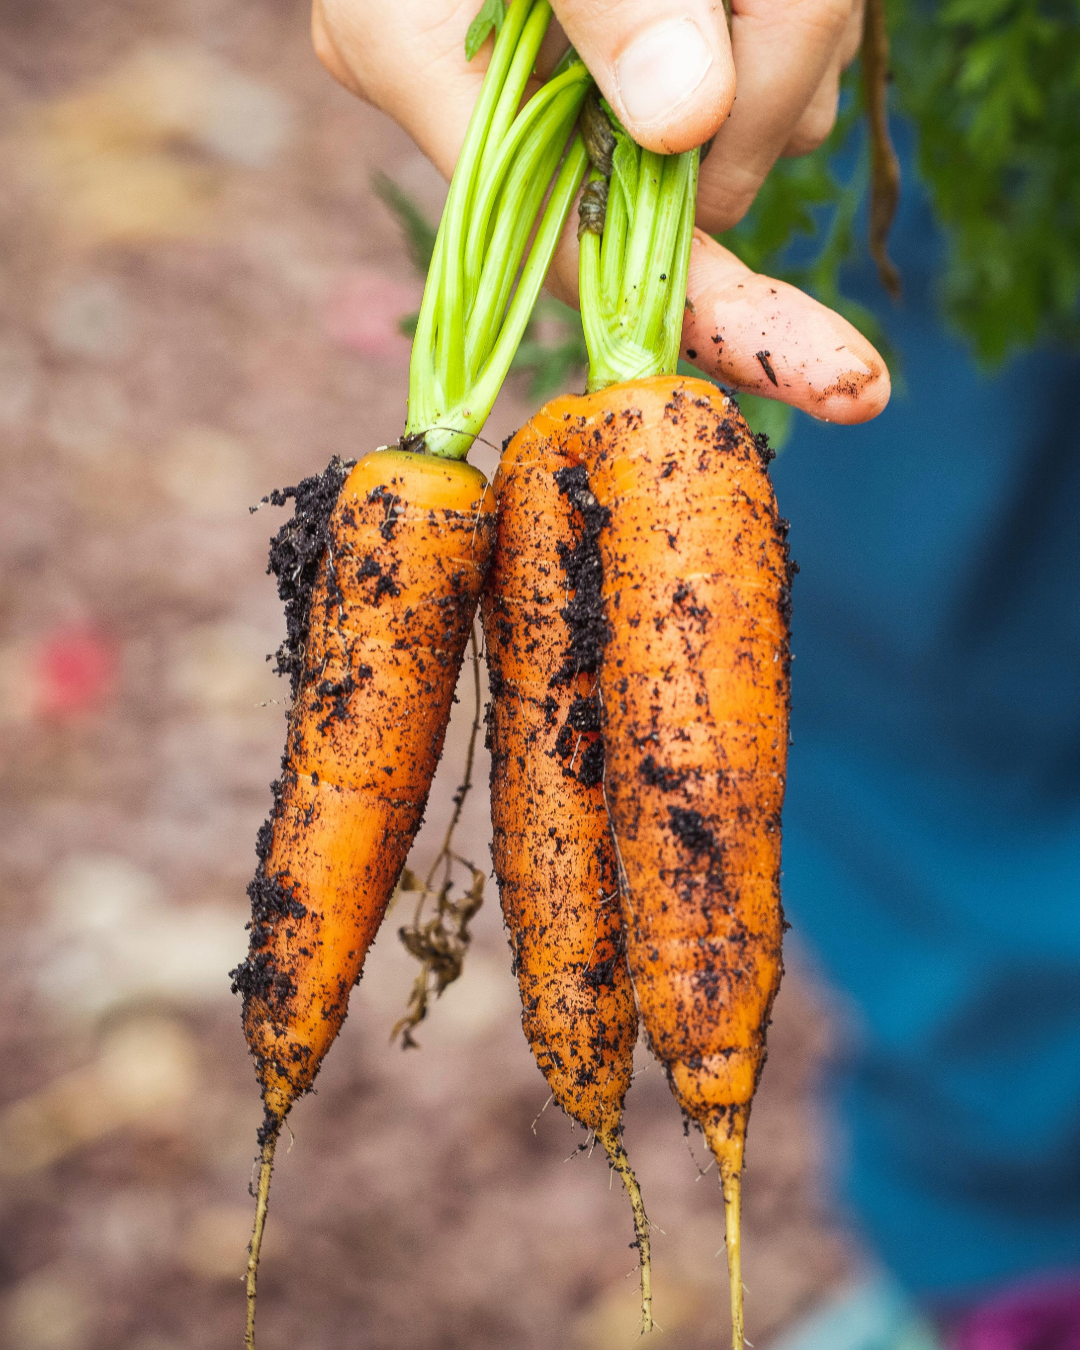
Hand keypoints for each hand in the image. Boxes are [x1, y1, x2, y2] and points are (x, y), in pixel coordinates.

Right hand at [313, 0, 887, 422]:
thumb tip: (684, 126)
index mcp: (414, 58)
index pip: (577, 251)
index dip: (712, 315)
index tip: (835, 378)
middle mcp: (480, 92)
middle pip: (676, 192)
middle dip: (768, 97)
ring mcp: (554, 77)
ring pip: (733, 133)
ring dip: (789, 41)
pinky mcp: (623, 51)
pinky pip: (745, 83)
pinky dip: (786, 26)